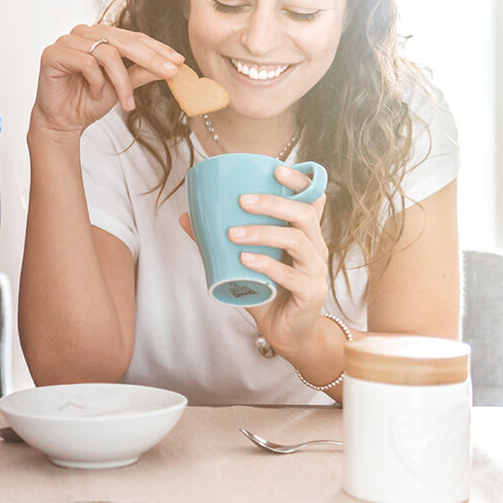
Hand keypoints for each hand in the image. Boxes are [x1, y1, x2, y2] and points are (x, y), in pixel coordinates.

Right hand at [30, 25, 183, 140]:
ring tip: (125, 102)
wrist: (62, 123)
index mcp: (99, 35)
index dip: (157, 48)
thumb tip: (171, 65)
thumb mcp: (122, 86)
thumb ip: (142, 72)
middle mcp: (83, 33)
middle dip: (150, 58)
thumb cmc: (87, 102)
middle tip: (170, 72)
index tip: (179, 62)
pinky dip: (96, 82)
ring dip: (121, 81)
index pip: (133, 37)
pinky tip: (95, 94)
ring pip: (107, 53)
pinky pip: (86, 62)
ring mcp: (66, 41)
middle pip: (123, 40)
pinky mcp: (53, 53)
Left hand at [233, 165, 331, 359]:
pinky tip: (245, 260)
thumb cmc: (268, 291)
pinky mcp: (311, 293)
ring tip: (232, 233)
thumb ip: (219, 240)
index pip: (311, 200)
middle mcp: (315, 247)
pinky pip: (292, 275)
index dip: (299, 181)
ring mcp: (316, 270)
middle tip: (242, 200)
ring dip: (263, 233)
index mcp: (303, 234)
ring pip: (297, 241)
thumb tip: (186, 217)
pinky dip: (266, 265)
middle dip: (273, 203)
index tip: (276, 168)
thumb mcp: (242, 261)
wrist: (288, 333)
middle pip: (304, 215)